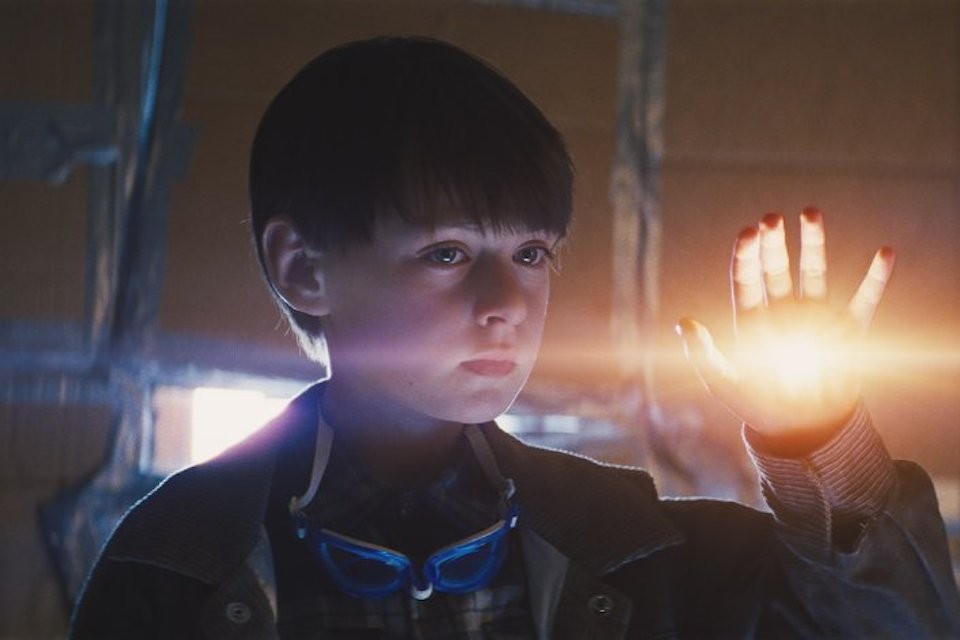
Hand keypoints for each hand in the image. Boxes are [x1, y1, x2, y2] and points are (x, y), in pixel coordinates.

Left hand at [676, 209, 895, 443]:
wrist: (802, 430)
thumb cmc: (758, 406)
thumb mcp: (724, 383)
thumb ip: (703, 354)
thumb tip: (683, 322)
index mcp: (751, 320)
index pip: (746, 279)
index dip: (746, 255)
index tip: (748, 232)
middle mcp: (782, 311)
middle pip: (776, 268)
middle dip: (774, 242)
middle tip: (772, 217)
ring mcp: (815, 317)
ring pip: (813, 272)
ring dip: (813, 243)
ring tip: (810, 212)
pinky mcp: (847, 331)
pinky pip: (864, 300)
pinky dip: (875, 278)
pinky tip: (884, 253)